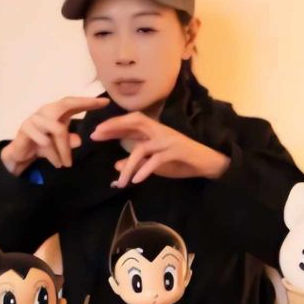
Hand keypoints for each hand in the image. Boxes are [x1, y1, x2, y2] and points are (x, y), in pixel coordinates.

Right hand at [1, 96, 109, 175]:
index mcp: (55, 112)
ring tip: (67, 164)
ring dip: (64, 149)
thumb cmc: (42, 146)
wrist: (19, 156)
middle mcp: (45, 111)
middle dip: (84, 106)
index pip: (72, 102)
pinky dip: (53, 154)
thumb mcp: (60, 145)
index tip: (105, 102)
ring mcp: (35, 118)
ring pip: (57, 129)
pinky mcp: (26, 128)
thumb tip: (78, 141)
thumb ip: (69, 141)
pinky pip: (45, 141)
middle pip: (65, 104)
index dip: (88, 101)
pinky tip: (56, 163)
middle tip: (100, 113)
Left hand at [90, 112, 229, 187]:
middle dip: (115, 126)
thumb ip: (136, 162)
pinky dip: (145, 169)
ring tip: (120, 182)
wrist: (208, 163)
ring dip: (128, 166)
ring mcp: (168, 140)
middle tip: (97, 135)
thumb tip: (115, 166)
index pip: (131, 122)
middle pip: (134, 121)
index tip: (96, 132)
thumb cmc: (181, 160)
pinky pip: (156, 159)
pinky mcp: (176, 151)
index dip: (113, 125)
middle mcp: (160, 131)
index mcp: (154, 131)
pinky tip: (136, 180)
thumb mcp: (154, 162)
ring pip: (142, 148)